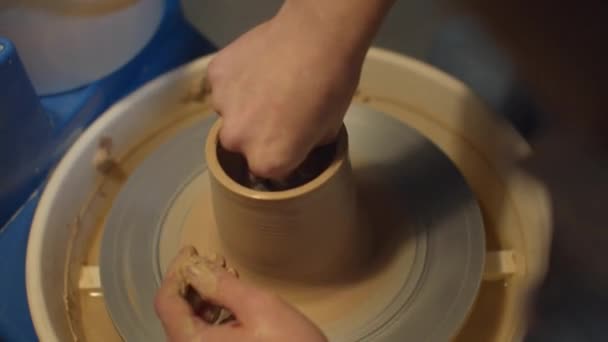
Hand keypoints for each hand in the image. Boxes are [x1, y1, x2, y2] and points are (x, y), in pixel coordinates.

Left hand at [155, 246, 327, 341]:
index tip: (191, 250)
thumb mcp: (258, 307)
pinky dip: (214, 313)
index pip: (166, 303)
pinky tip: (232, 299)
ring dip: (204, 296)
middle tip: (210, 259)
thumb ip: (221, 285)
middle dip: (192, 282)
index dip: (176, 272)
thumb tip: (193, 266)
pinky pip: (206, 336)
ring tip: (224, 273)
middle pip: (176, 314)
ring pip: (191, 324)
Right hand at [204, 1, 367, 178]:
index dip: (280, 155)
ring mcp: (222, 105)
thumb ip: (305, 147)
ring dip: (243, 104)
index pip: (267, 169)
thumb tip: (301, 145)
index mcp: (267, 160)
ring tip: (268, 83)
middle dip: (255, 132)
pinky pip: (223, 84)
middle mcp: (238, 140)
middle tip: (277, 109)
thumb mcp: (329, 130)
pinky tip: (257, 65)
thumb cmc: (332, 86)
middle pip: (241, 143)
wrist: (318, 36)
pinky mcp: (215, 74)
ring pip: (229, 112)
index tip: (289, 140)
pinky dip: (236, 79)